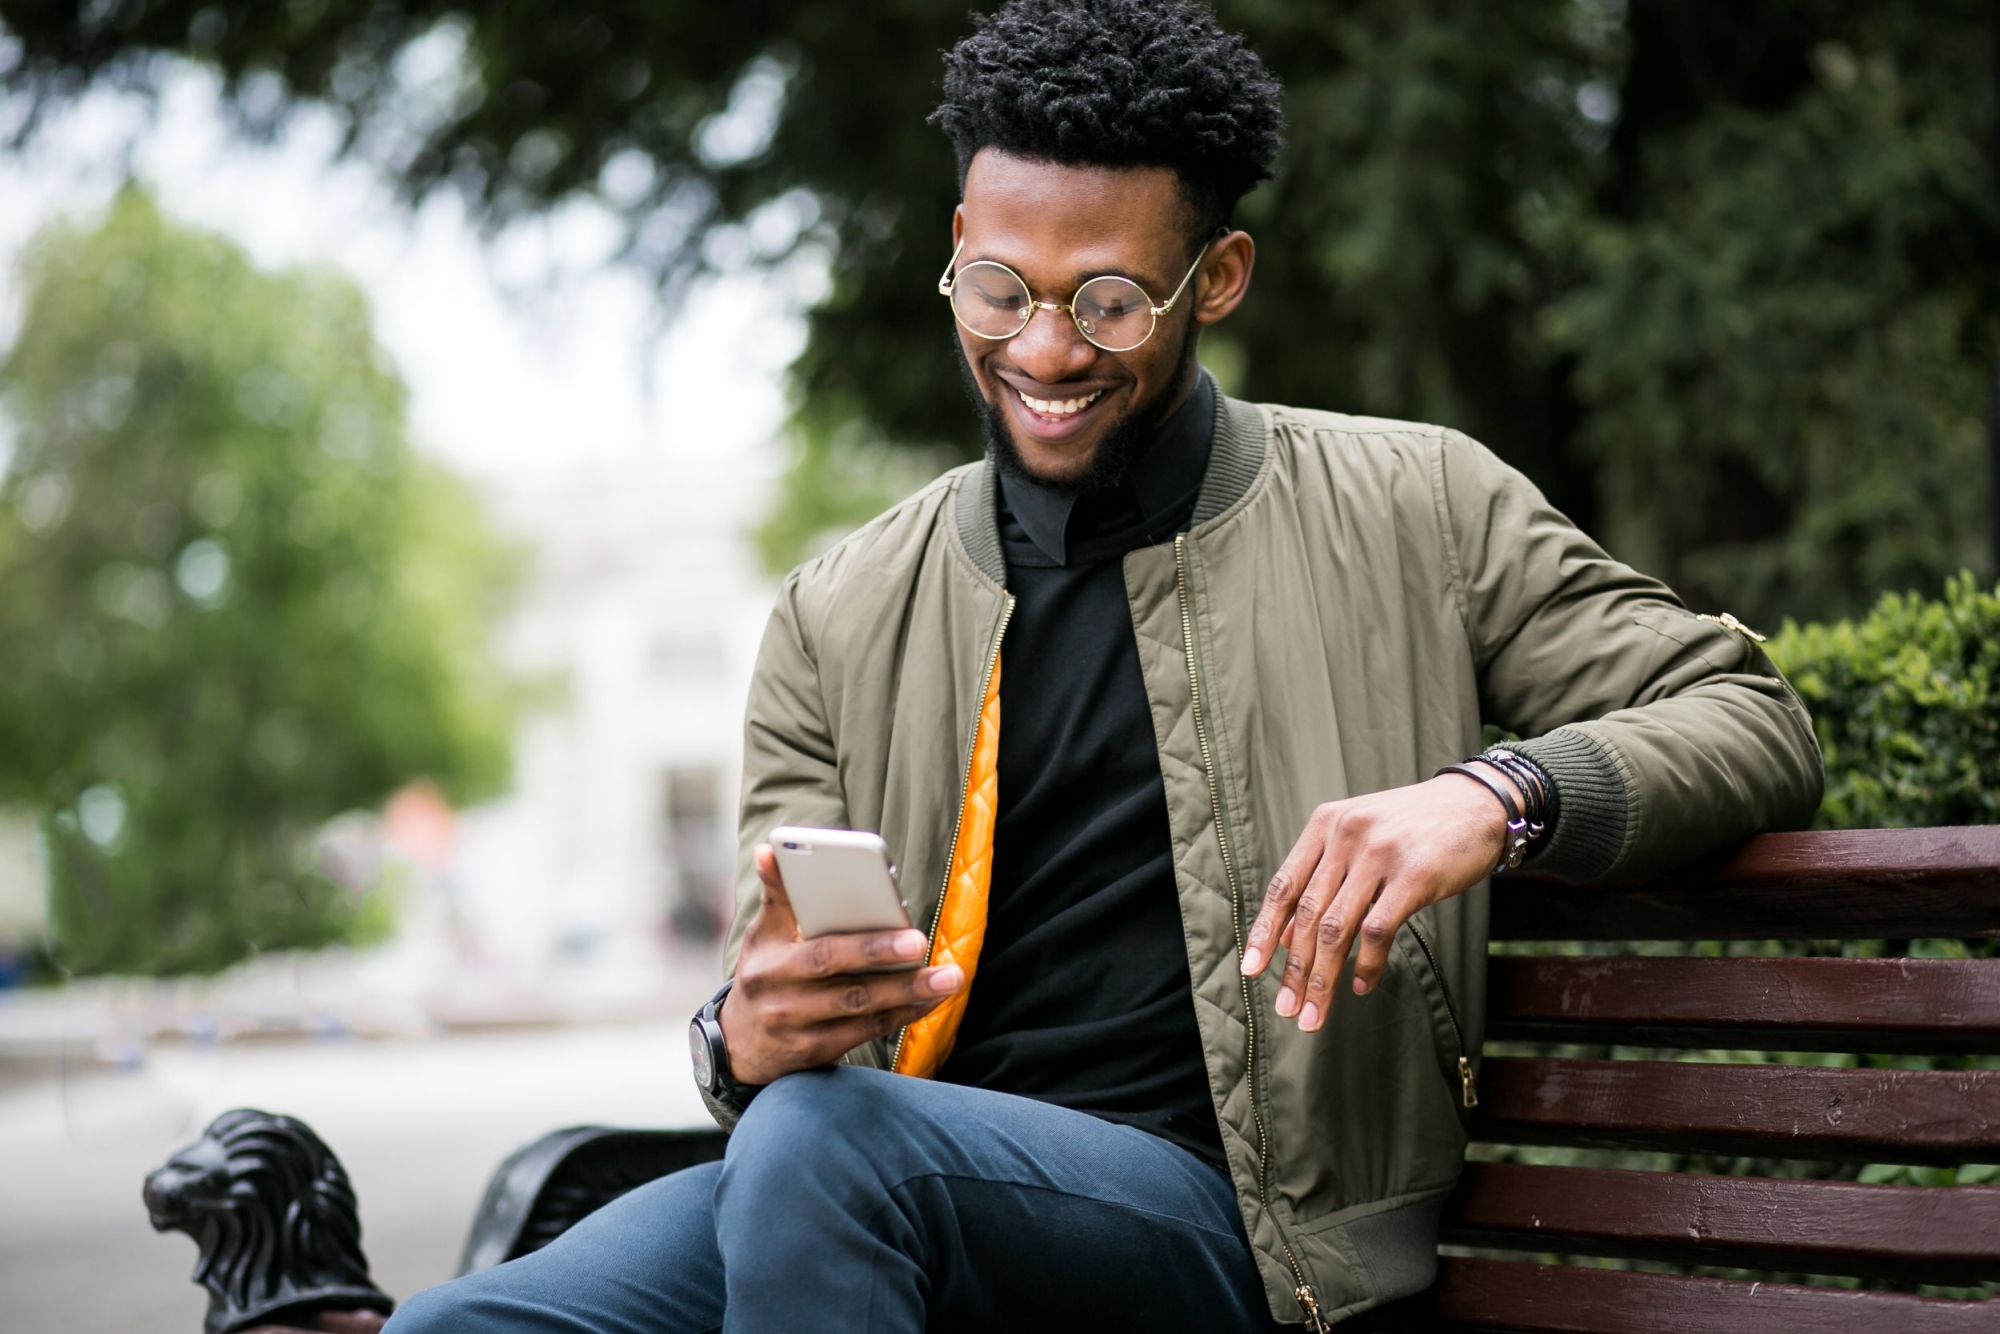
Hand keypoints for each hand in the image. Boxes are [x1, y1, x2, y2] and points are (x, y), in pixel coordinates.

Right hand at [718, 843, 963, 1085]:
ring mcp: (799, 1029)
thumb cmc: (763, 974)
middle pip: (843, 979)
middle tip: (924, 944)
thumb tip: (771, 849)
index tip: (892, 916)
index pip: (818, 948)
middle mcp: (782, 998)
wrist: (739, 1046)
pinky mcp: (816, 1054)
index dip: (860, 941)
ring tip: (949, 977)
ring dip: (909, 993)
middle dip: (885, 959)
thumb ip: (776, 895)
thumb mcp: (761, 936)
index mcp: (770, 961)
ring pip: (862, 1009)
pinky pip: (867, 1031)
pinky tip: (929, 1000)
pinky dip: (901, 1015)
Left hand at [1239, 772, 1516, 1032]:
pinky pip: (1378, 930)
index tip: (1251, 970)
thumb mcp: (1360, 838)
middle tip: (1288, 1009)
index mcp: (1325, 825)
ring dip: (1323, 978)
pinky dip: (1366, 964)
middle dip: (1295, 969)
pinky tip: (1360, 985)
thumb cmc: (1414, 827)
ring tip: (1316, 1014)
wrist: (1477, 804)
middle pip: (1309, 915)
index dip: (1265, 932)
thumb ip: (1323, 878)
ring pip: (1338, 928)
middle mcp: (1347, 835)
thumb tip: (1287, 936)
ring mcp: (1380, 854)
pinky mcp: (1414, 875)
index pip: (1284, 886)